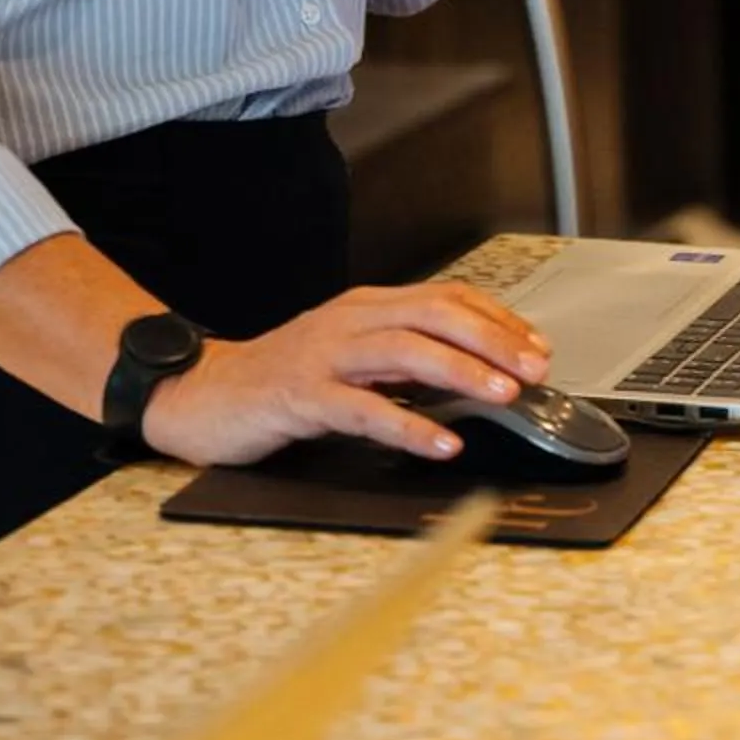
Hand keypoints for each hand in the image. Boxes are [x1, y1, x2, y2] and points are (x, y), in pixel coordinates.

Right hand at [140, 279, 551, 467]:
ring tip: (502, 396)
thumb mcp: (349, 357)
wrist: (202, 393)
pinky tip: (441, 442)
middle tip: (534, 368)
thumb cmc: (281, 380)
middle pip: (432, 313)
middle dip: (492, 338)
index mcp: (365, 308)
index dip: (497, 318)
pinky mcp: (300, 395)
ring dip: (461, 371)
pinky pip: (362, 408)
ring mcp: (324, 356)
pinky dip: (408, 423)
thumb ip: (401, 359)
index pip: (444, 297)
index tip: (538, 346)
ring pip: (404, 350)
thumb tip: (471, 373)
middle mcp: (348, 321)